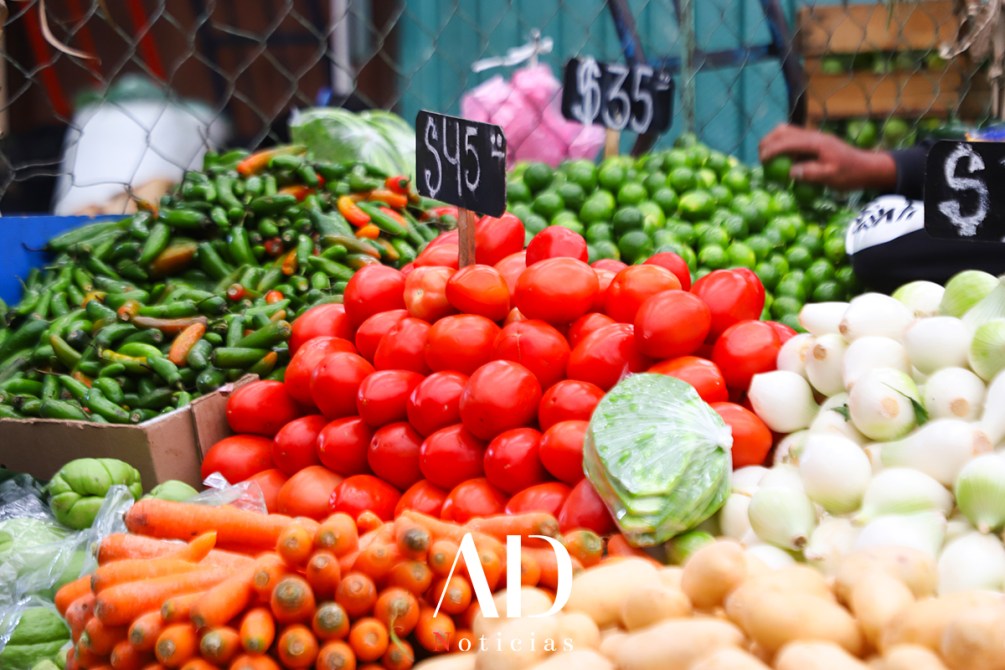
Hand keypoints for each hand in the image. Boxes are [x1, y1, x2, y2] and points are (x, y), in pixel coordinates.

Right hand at [758, 123, 896, 191]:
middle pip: (783, 130)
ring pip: (787, 131)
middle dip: (767, 142)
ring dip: (773, 140)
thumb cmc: (850, 174)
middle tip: (759, 157)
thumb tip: (789, 172)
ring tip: (766, 156)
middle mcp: (813, 136)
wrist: (867, 167)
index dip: (771, 150)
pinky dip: (781, 144)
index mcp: (816, 143)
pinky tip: (780, 157)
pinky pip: (793, 137)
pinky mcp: (814, 141)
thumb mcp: (831, 177)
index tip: (761, 161)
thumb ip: (810, 173)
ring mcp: (814, 137)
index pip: (787, 142)